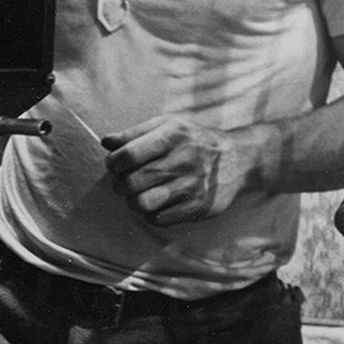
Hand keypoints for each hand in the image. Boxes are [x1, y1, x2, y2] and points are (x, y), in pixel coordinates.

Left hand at [102, 114, 260, 225]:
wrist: (238, 159)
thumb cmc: (192, 140)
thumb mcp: (166, 125)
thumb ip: (134, 133)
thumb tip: (106, 142)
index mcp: (171, 136)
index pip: (128, 155)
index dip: (113, 163)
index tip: (114, 165)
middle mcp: (183, 160)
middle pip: (132, 181)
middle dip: (119, 184)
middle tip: (123, 182)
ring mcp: (192, 186)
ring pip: (143, 203)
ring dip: (132, 201)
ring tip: (136, 195)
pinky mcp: (199, 207)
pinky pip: (159, 219)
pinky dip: (150, 214)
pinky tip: (155, 204)